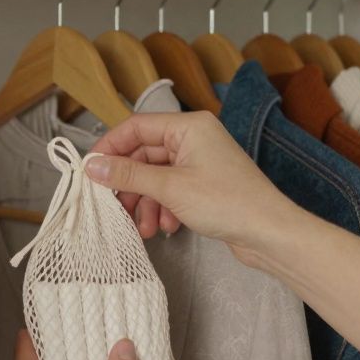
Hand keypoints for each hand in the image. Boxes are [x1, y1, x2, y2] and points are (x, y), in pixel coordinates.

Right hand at [84, 111, 300, 263]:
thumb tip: (93, 165)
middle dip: (128, 184)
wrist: (269, 233)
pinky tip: (164, 228)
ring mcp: (200, 161)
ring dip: (144, 202)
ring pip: (156, 176)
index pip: (137, 126)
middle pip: (144, 154)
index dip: (110, 147)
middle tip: (112, 206)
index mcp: (189, 126)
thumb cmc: (228, 202)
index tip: (90, 170)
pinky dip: (162, 208)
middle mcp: (194, 138)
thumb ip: (129, 175)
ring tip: (142, 227)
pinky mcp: (204, 184)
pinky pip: (171, 190)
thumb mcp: (170, 188)